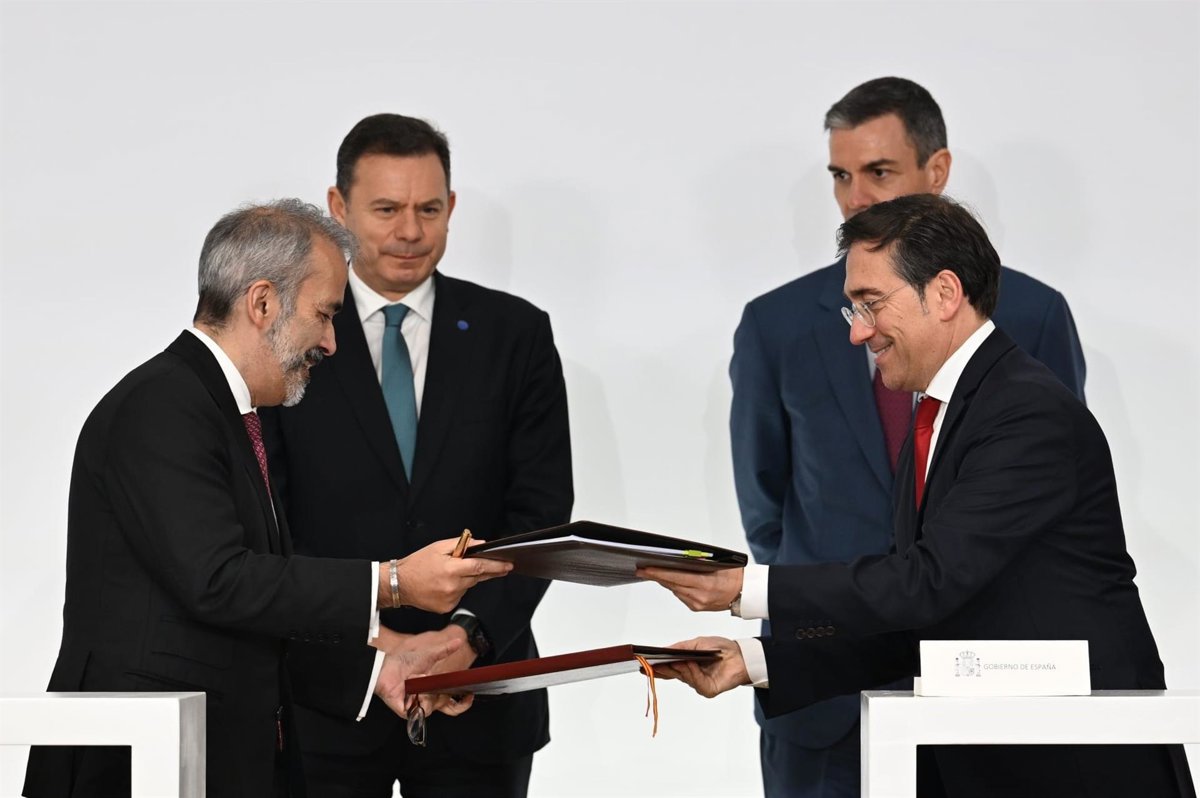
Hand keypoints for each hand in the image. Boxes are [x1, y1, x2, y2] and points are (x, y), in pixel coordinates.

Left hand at [373, 630, 463, 716]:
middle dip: (440, 694)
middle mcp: (426, 700)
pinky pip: (416, 712)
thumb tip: (458, 641)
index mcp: (434, 690)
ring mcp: (416, 706)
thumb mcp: (428, 655)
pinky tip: (412, 691)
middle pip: (443, 706)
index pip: (453, 704)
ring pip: (430, 708)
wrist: (386, 666)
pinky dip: (415, 701)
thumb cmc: (404, 662)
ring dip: (425, 695)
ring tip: (417, 683)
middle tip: (431, 683)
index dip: (463, 703)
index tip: (469, 695)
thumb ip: (444, 650)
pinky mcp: (405, 711)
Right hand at [381, 537, 512, 613]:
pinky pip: (460, 595)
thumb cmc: (417, 563)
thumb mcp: (439, 547)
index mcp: (450, 569)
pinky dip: (458, 588)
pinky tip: (446, 583)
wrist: (399, 584)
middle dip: (489, 571)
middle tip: (502, 567)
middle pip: (478, 577)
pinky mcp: (447, 607)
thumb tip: (480, 545)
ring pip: (469, 586)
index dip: (496, 566)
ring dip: (468, 578)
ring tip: (453, 572)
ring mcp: (450, 599)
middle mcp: (452, 586)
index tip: (509, 564)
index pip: (480, 567)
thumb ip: (461, 544)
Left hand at [636, 565, 743, 611]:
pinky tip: (673, 581)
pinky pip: (681, 596)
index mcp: (705, 584)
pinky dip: (676, 588)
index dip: (658, 573)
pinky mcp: (696, 608)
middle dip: (656, 576)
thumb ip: (696, 563)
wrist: (743, 592)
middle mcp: (700, 596)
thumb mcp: (716, 565)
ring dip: (665, 581)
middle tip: (642, 570)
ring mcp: (697, 604)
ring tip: (654, 572)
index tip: (645, 569)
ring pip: (675, 590)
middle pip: (671, 585)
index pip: (675, 577)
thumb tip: (677, 560)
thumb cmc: (733, 576)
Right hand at [653, 636, 748, 697]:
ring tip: (675, 660)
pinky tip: (692, 664)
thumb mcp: (697, 643)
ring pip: (683, 678)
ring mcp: (699, 684)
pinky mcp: (709, 690)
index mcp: (686, 665)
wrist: (740, 654)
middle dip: (661, 670)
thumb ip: (680, 648)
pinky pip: (697, 683)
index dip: (655, 668)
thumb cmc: (720, 648)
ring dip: (679, 669)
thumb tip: (664, 650)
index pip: (668, 668)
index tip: (642, 665)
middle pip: (672, 675)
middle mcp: (691, 676)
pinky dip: (693, 673)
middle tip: (650, 665)